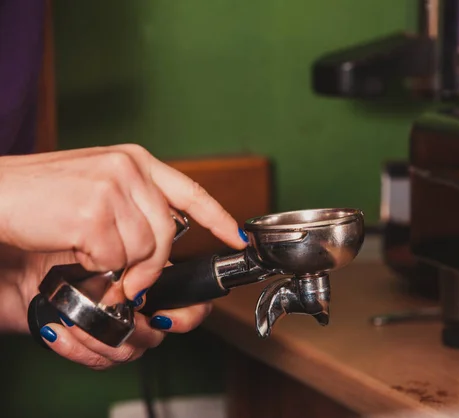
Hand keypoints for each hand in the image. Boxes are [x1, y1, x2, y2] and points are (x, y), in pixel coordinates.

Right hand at [0, 144, 247, 368]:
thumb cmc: (42, 196)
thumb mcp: (98, 187)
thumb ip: (134, 205)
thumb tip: (163, 240)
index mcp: (135, 161)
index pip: (191, 192)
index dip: (219, 219)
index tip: (238, 238)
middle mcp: (130, 168)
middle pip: (167, 233)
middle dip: (152, 266)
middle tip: (129, 279)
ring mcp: (113, 188)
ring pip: (143, 250)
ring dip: (120, 267)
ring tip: (91, 256)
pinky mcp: (94, 213)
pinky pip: (115, 259)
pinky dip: (98, 267)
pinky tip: (76, 250)